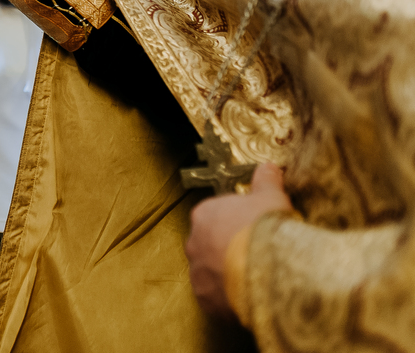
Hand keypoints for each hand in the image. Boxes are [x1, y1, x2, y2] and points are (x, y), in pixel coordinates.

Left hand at [185, 162, 292, 319]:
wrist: (266, 268)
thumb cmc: (265, 227)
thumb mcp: (271, 197)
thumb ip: (266, 181)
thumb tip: (268, 166)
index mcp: (204, 214)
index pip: (216, 216)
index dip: (236, 223)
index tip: (253, 229)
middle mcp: (193, 242)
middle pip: (211, 244)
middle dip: (229, 249)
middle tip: (256, 255)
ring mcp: (197, 272)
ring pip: (212, 272)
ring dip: (228, 274)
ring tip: (256, 278)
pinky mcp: (205, 299)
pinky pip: (216, 297)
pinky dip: (229, 297)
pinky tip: (250, 295)